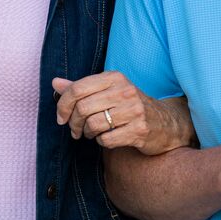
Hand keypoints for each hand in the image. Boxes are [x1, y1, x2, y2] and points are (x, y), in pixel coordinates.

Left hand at [52, 74, 192, 154]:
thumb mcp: (107, 91)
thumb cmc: (130, 106)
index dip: (63, 105)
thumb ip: (81, 88)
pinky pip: (106, 140)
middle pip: (83, 108)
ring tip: (91, 133)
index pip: (77, 89)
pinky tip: (107, 138)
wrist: (165, 123)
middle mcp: (125, 91)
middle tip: (74, 131)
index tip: (61, 118)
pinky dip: (101, 142)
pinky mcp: (139, 130)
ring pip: (93, 125)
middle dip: (73, 123)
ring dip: (87, 133)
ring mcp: (134, 110)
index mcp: (114, 77)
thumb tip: (55, 83)